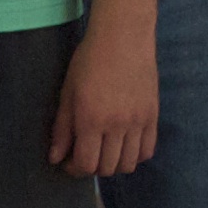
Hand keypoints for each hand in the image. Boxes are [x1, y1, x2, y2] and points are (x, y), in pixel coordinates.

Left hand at [52, 3, 159, 176]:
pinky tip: (123, 145)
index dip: (75, 169)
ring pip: (129, 164)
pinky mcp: (153, 117)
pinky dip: (135, 155)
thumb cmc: (89, 61)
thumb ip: (62, 129)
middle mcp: (116, 125)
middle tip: (84, 156)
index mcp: (91, 119)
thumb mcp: (68, 93)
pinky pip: (147, 151)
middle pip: (107, 168)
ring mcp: (138, 122)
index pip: (86, 164)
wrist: (123, 38)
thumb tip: (55, 158)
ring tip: (104, 152)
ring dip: (114, 164)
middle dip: (92, 168)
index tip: (69, 163)